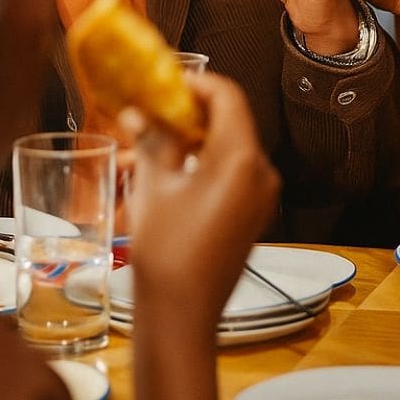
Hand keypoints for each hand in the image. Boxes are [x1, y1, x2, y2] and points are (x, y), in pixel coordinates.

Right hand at [125, 71, 280, 326]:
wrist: (183, 317)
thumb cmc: (166, 251)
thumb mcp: (153, 188)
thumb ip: (152, 141)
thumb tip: (139, 113)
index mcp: (241, 158)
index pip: (227, 96)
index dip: (196, 82)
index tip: (165, 82)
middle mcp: (261, 172)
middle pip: (229, 121)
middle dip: (188, 113)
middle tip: (151, 111)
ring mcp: (261, 195)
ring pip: (227, 149)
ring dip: (190, 141)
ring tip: (147, 147)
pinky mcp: (252, 214)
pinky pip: (231, 174)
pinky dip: (202, 165)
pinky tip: (167, 173)